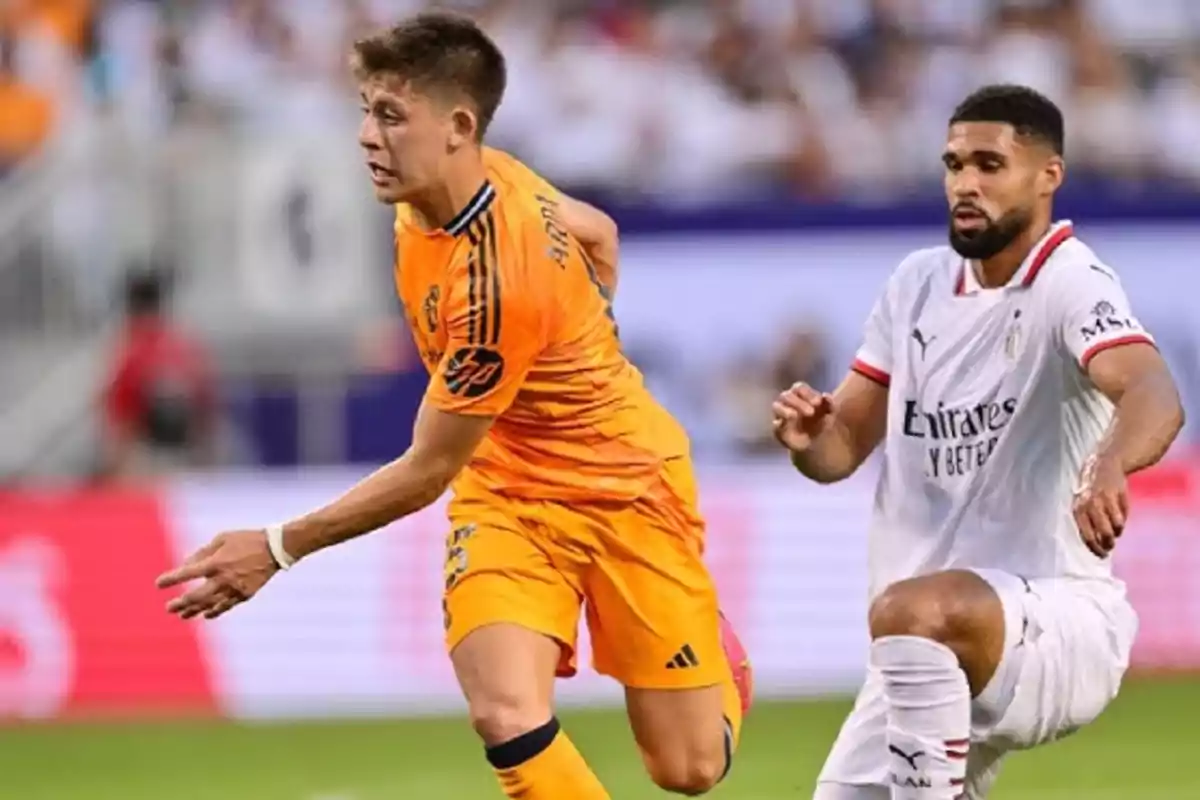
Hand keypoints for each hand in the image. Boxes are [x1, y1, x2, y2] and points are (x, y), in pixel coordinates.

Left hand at [156, 530, 279, 619]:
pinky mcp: (244, 594)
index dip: (171, 580)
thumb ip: (202, 552)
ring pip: (209, 605)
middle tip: (169, 607)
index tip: (159, 584)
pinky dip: (214, 611)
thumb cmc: (247, 540)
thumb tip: (186, 565)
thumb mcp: (222, 538)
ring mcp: (234, 589)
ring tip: (182, 615)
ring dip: (194, 611)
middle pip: (195, 597)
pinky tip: (206, 614)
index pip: (187, 574)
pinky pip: (226, 606)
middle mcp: (223, 578)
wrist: (275, 548)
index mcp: (216, 562)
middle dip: (180, 603)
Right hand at [772, 382, 833, 451]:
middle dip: (798, 402)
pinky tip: (790, 428)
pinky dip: (781, 425)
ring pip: (776, 406)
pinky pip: (775, 425)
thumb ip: (830, 404)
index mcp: (800, 395)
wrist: (816, 441)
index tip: (818, 403)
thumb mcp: (830, 413)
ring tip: (794, 416)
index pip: (798, 387)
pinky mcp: (778, 429)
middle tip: (811, 412)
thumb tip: (825, 395)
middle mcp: (788, 403)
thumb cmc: (820, 422)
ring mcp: (781, 415)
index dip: (807, 393)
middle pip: (786, 395)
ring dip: (785, 410)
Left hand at [1072, 455, 1128, 558]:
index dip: (1095, 547)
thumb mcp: (1084, 505)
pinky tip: (1120, 517)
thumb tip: (1097, 545)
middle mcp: (1089, 504)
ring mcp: (1104, 499)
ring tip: (1115, 530)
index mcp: (1078, 509)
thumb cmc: (1092, 491)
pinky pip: (1123, 515)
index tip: (1102, 555)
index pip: (1086, 535)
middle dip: (1108, 543)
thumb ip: (1088, 522)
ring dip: (1117, 532)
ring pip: (1116, 526)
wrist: (1104, 465)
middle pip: (1103, 533)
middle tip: (1110, 546)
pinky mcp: (1117, 494)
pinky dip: (1123, 520)